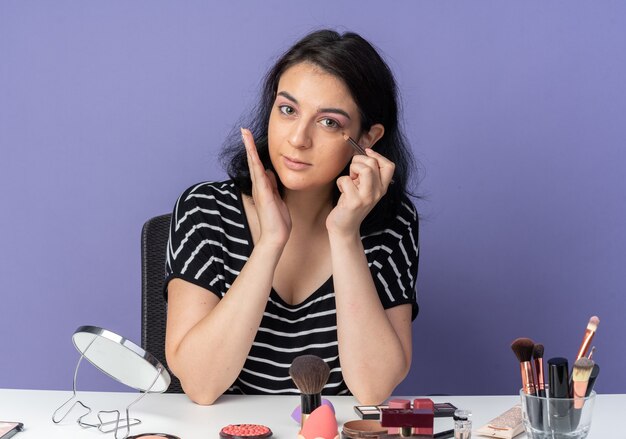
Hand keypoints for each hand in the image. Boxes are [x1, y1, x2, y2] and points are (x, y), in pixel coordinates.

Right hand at [241, 128, 291, 247]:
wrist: (276, 236)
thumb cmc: (278, 220)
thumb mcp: (277, 198)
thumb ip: (272, 185)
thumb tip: (269, 172)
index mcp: (263, 187)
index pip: (257, 165)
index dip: (254, 151)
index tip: (250, 138)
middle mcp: (258, 186)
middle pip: (252, 161)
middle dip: (248, 145)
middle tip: (244, 130)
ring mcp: (260, 189)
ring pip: (253, 164)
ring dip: (250, 149)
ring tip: (245, 134)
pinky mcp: (264, 194)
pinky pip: (259, 174)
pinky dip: (255, 163)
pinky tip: (253, 153)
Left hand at [326, 148, 394, 235]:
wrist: (344, 227)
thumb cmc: (351, 204)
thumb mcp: (363, 188)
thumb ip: (367, 174)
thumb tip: (365, 152)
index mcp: (382, 188)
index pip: (389, 166)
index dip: (377, 156)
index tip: (366, 154)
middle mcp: (378, 192)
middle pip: (373, 163)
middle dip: (358, 161)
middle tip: (352, 173)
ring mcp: (367, 197)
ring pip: (365, 169)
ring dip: (352, 169)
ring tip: (349, 180)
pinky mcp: (355, 202)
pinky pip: (346, 180)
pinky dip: (340, 182)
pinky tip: (341, 191)